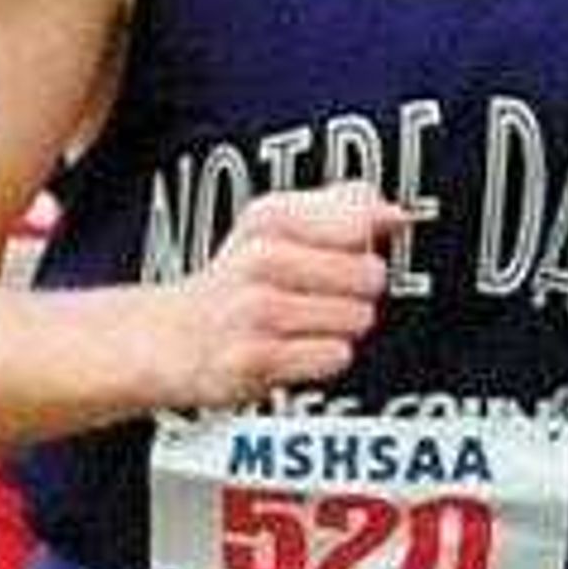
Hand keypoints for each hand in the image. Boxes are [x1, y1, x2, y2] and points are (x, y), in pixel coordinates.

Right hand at [143, 184, 402, 412]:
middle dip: (359, 290)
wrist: (172, 338)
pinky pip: (335, 356)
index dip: (367, 244)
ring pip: (357, 318)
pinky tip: (297, 348)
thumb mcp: (280, 225)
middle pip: (369, 275)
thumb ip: (343, 207)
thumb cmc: (239, 280)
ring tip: (307, 322)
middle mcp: (259, 259)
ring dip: (343, 327)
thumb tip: (395, 214)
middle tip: (325, 294)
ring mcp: (254, 311)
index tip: (351, 250)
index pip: (359, 224)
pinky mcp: (254, 361)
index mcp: (270, 218)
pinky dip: (327, 357)